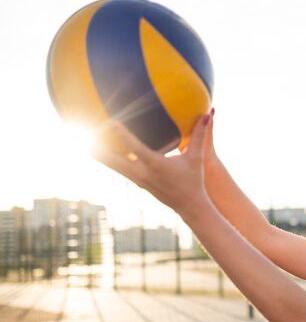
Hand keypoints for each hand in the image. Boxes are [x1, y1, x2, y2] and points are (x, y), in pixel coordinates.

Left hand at [91, 110, 213, 214]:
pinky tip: (98, 149)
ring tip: (80, 138)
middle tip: (83, 130)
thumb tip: (207, 114)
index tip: (109, 121)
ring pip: (111, 164)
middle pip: (113, 159)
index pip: (134, 148)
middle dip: (97, 145)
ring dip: (97, 152)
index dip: (121, 135)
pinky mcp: (137, 182)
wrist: (189, 207)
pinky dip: (107, 158)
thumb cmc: (194, 180)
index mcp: (156, 165)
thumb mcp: (197, 158)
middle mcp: (142, 173)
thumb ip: (200, 135)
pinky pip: (118, 168)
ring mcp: (137, 179)